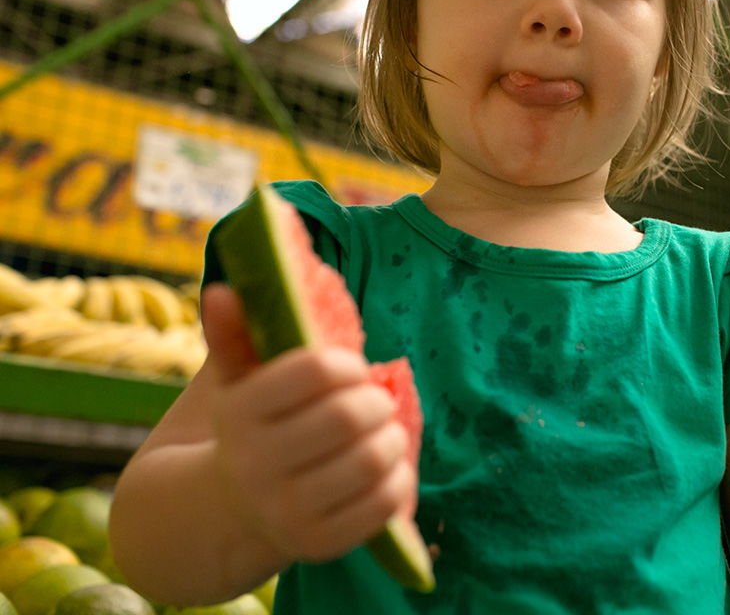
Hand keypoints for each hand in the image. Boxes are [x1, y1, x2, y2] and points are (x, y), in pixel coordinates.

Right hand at [200, 285, 415, 562]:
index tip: (351, 369)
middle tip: (377, 400)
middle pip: (348, 417)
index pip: (315, 371)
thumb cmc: (253, 425)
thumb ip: (233, 335)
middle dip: (376, 401)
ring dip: (392, 437)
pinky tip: (388, 466)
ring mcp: (286, 510)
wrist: (230, 507)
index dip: (347, 364)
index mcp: (240, 414)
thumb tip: (225, 289)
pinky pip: (381, 506)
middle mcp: (256, 465)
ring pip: (370, 461)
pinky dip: (399, 479)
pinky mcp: (316, 544)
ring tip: (386, 431)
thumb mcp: (236, 380)